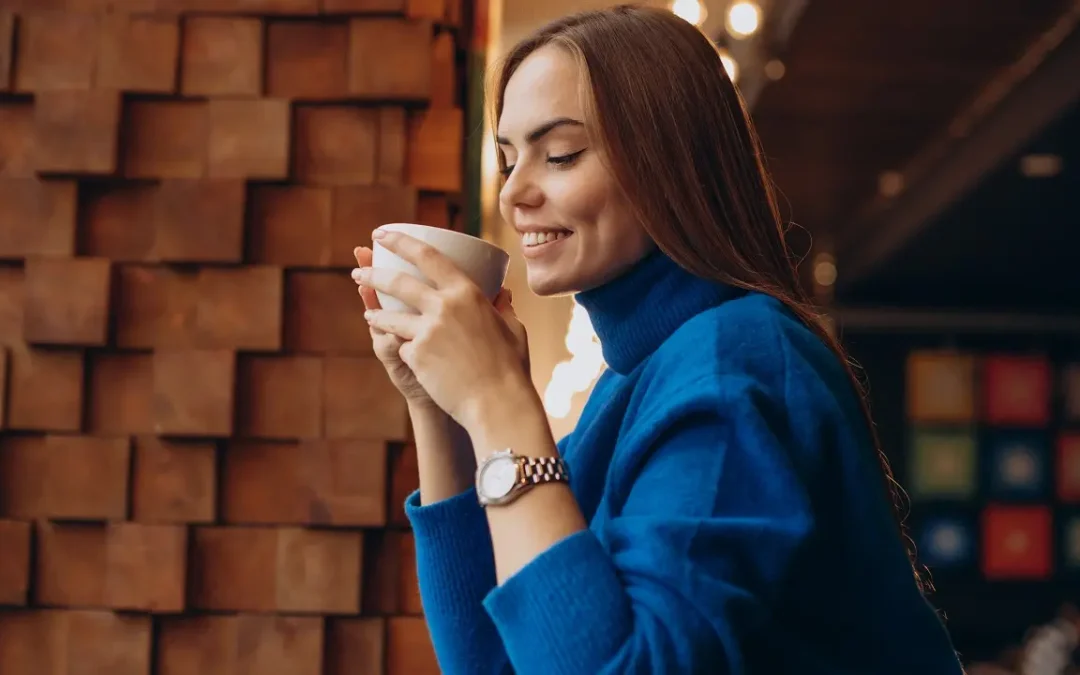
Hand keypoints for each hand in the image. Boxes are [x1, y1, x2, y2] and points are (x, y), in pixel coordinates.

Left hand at [352, 229, 531, 429]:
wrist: (498, 403)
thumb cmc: (511, 367)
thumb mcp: (513, 329)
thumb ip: (503, 307)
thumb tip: (502, 293)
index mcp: (467, 292)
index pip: (427, 255)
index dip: (400, 241)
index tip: (381, 234)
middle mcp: (444, 305)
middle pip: (397, 281)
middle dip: (371, 273)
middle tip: (358, 272)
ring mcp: (428, 330)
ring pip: (390, 316)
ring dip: (375, 314)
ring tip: (369, 315)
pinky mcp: (417, 355)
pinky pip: (403, 346)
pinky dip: (404, 349)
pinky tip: (403, 355)